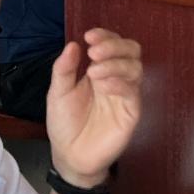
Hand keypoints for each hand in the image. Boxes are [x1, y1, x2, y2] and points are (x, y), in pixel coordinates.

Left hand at [45, 28, 142, 188]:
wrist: (70, 157)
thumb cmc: (65, 124)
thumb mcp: (58, 94)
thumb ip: (64, 70)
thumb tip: (72, 44)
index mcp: (99, 70)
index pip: (111, 44)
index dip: (105, 36)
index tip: (89, 36)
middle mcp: (116, 77)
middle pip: (131, 50)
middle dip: (115, 45)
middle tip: (95, 52)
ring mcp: (126, 93)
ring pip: (135, 67)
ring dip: (116, 64)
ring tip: (94, 71)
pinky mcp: (132, 111)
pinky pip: (133, 91)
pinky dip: (120, 83)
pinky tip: (104, 86)